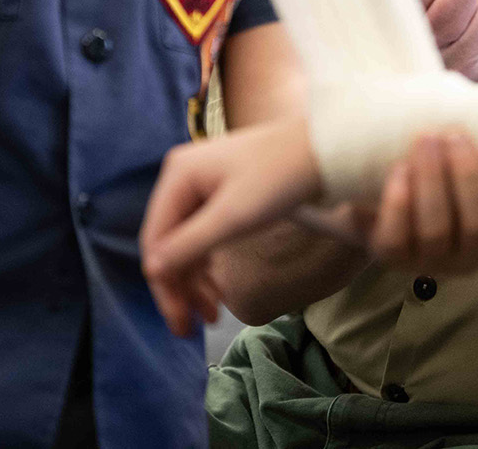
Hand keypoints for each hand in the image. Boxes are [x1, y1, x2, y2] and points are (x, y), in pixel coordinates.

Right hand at [141, 118, 322, 335]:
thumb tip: (152, 271)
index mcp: (178, 175)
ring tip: (213, 314)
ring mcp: (202, 184)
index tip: (182, 324)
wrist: (325, 149)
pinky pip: (203, 234)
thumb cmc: (281, 177)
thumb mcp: (234, 216)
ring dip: (195, 279)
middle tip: (195, 327)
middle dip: (180, 287)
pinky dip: (208, 264)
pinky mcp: (222, 193)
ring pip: (186, 242)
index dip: (165, 286)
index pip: (156, 241)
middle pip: (167, 243)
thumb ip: (190, 245)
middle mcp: (183, 177)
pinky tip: (218, 290)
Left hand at [367, 131, 477, 273]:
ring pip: (436, 231)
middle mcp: (470, 258)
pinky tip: (400, 168)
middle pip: (477, 227)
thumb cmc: (443, 168)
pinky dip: (399, 203)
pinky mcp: (393, 258)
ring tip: (427, 140)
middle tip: (456, 135)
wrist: (384, 193)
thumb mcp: (467, 162)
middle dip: (467, 177)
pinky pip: (396, 239)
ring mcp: (431, 261)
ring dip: (432, 180)